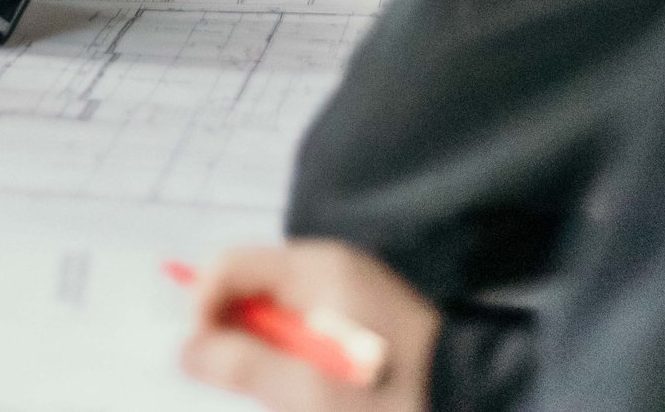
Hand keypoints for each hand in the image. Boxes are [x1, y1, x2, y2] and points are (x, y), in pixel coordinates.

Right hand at [181, 241, 438, 411]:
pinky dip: (294, 358)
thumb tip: (188, 350)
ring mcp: (346, 287)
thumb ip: (247, 368)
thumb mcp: (317, 395)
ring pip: (273, 314)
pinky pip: (302, 327)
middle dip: (238, 340)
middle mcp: (329, 266)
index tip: (200, 360)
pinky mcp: (357, 313)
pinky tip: (317, 390)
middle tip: (259, 390)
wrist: (477, 400)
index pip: (229, 265)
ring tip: (299, 394)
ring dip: (268, 356)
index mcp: (318, 269)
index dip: (202, 310)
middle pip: (249, 290)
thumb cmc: (400, 398)